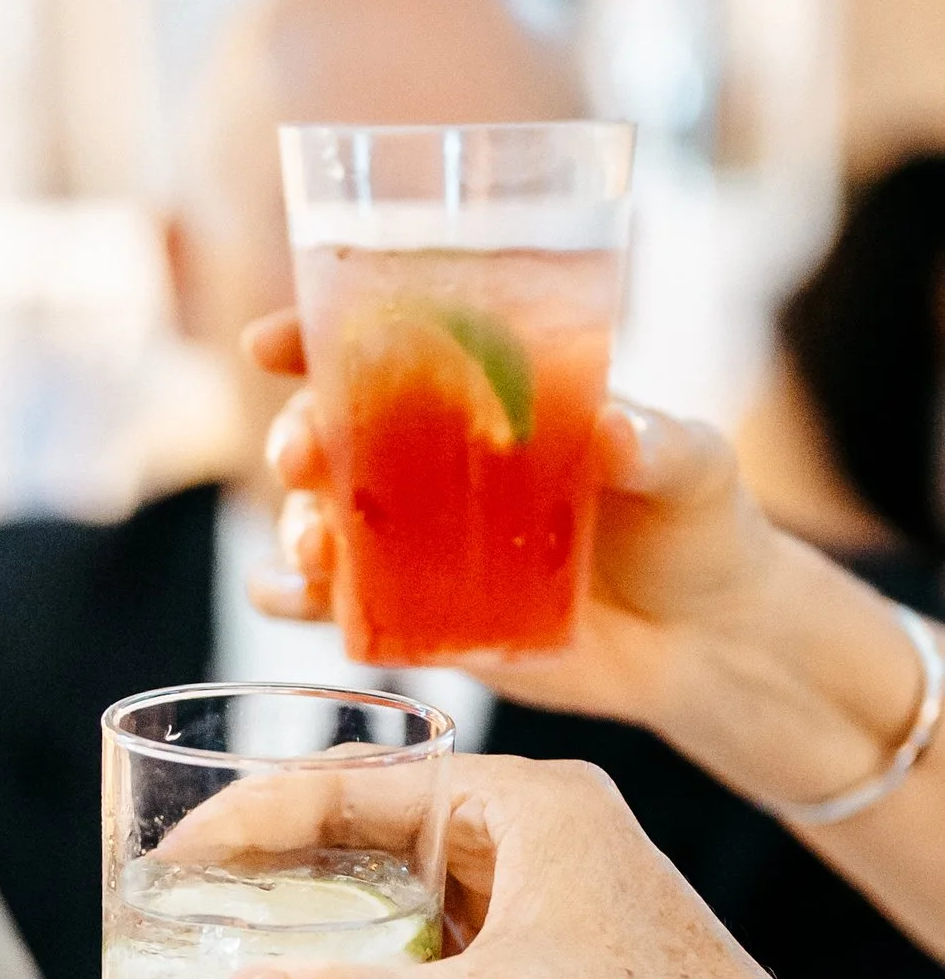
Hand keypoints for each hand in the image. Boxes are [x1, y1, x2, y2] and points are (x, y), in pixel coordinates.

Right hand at [244, 311, 784, 728]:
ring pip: (326, 518)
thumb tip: (614, 431)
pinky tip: (280, 596)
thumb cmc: (703, 527)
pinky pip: (341, 606)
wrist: (711, 642)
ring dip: (296, 524)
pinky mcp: (426, 615)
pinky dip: (296, 600)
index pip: (392, 347)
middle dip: (297, 435)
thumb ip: (661, 444)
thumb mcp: (697, 468)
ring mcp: (427, 540)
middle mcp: (442, 463)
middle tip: (299, 455)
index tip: (268, 343)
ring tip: (314, 545)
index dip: (317, 336)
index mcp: (494, 397)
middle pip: (336, 432)